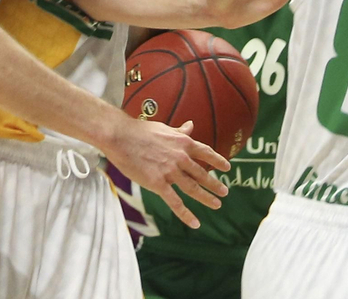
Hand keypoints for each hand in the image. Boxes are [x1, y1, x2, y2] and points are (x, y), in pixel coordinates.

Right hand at [103, 113, 229, 228]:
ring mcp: (170, 172)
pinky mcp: (158, 184)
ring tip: (217, 204)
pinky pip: (175, 202)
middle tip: (224, 191)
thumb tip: (191, 125)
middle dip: (214, 184)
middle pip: (202, 174)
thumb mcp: (163, 128)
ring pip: (193, 189)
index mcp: (182, 142)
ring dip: (207, 198)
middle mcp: (180, 157)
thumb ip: (179, 131)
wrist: (120, 136)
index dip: (217, 161)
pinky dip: (186, 214)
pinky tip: (195, 223)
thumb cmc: (139, 130)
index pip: (205, 152)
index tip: (226, 167)